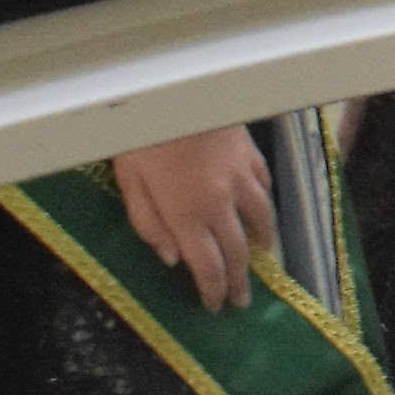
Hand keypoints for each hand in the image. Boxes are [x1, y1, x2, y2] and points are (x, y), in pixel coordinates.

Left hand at [113, 126, 275, 313]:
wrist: (176, 86)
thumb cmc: (142, 131)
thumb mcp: (129, 179)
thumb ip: (148, 222)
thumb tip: (170, 258)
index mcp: (186, 213)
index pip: (207, 266)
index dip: (212, 291)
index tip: (213, 307)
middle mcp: (220, 202)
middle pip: (237, 251)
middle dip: (239, 281)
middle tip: (241, 302)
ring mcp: (240, 177)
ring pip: (261, 220)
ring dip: (261, 246)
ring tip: (260, 259)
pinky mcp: (249, 154)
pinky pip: (264, 187)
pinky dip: (265, 206)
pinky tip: (262, 211)